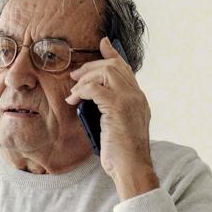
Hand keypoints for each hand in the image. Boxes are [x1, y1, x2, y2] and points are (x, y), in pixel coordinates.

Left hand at [65, 37, 155, 190]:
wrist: (132, 168)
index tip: (103, 43)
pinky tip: (73, 100)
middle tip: (74, 76)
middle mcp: (137, 96)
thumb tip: (91, 103)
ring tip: (73, 92)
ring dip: (85, 79)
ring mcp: (129, 100)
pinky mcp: (118, 107)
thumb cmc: (122, 155)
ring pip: (105, 72)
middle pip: (114, 66)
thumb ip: (111, 112)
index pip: (126, 69)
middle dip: (91, 67)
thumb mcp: (118, 128)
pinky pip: (95, 88)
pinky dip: (81, 91)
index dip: (113, 54)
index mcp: (139, 99)